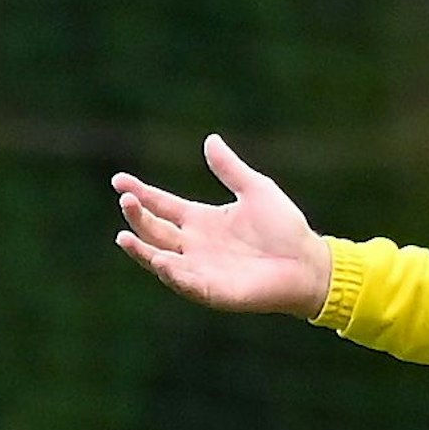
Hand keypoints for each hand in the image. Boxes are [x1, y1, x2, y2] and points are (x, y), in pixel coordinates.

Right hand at [112, 134, 331, 318]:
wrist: (309, 262)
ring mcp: (201, 269)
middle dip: (138, 217)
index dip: (141, 193)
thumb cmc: (284, 228)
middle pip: (155, 231)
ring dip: (143, 250)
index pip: (162, 205)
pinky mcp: (213, 290)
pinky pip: (187, 284)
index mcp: (201, 220)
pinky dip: (173, 274)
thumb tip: (210, 139)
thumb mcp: (256, 190)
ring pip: (161, 260)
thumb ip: (230, 169)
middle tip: (126, 199)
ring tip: (125, 237)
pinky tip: (162, 261)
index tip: (119, 181)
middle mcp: (194, 245)